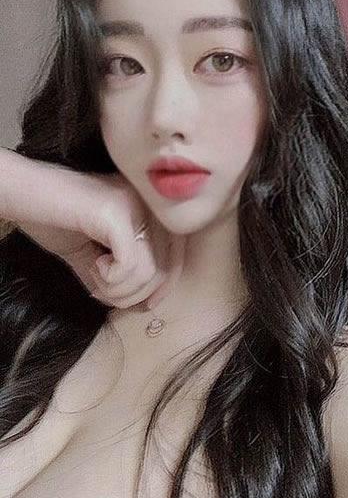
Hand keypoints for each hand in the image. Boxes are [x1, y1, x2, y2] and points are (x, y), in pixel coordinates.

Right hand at [19, 169, 184, 309]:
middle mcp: (149, 201)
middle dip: (137, 294)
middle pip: (168, 266)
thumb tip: (140, 304)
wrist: (19, 192)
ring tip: (95, 273)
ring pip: (151, 271)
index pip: (179, 252)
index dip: (165, 285)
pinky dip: (112, 279)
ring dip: (119, 289)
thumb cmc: (52, 217)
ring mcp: (135, 203)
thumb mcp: (94, 250)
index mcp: (149, 206)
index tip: (145, 305)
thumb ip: (120, 273)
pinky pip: (131, 264)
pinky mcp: (116, 212)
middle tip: (105, 290)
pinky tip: (94, 264)